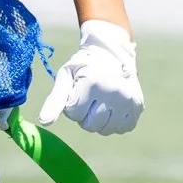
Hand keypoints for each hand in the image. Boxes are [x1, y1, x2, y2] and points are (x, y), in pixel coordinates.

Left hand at [39, 19, 142, 134]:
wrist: (112, 52)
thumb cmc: (85, 65)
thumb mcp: (66, 77)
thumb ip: (55, 100)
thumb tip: (44, 122)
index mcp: (93, 82)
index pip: (73, 113)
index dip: (72, 104)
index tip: (78, 90)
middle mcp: (114, 92)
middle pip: (89, 125)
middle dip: (85, 114)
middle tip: (90, 96)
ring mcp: (129, 100)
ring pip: (105, 130)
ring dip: (99, 120)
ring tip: (101, 101)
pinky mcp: (138, 106)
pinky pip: (121, 128)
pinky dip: (114, 122)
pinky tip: (113, 106)